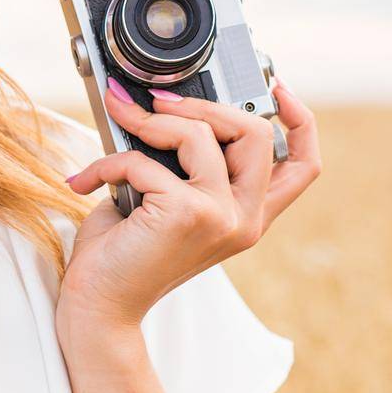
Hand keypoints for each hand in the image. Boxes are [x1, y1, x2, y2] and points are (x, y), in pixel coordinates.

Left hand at [55, 75, 320, 332]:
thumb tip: (166, 103)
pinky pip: (145, 158)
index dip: (299, 120)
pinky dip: (110, 161)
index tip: (278, 86)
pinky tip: (87, 180)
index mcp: (248, 216)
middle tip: (160, 102)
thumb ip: (186, 161)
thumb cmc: (125, 252)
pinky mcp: (188, 213)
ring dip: (151, 121)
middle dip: (206, 104)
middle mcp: (245, 220)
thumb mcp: (168, 198)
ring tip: (120, 124)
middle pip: (258, 134)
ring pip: (202, 133)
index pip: (304, 166)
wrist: (98, 306)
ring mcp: (222, 217)